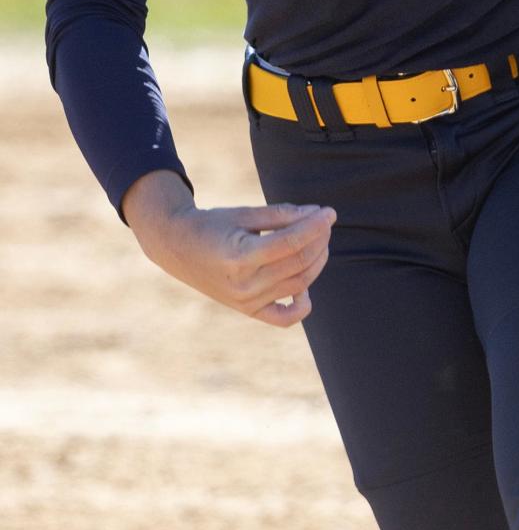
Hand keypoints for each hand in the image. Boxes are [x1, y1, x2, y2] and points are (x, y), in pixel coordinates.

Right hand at [122, 170, 334, 326]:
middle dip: (319, 239)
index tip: (329, 212)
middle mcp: (245, 285)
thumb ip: (281, 215)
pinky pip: (285, 317)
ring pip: (299, 284)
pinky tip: (306, 283)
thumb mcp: (244, 214)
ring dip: (317, 260)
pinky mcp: (249, 311)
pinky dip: (303, 304)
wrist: (177, 248)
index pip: (291, 242)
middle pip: (299, 262)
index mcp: (241, 257)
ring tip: (319, 240)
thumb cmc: (212, 225)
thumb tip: (316, 213)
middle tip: (325, 221)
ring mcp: (247, 302)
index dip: (315, 225)